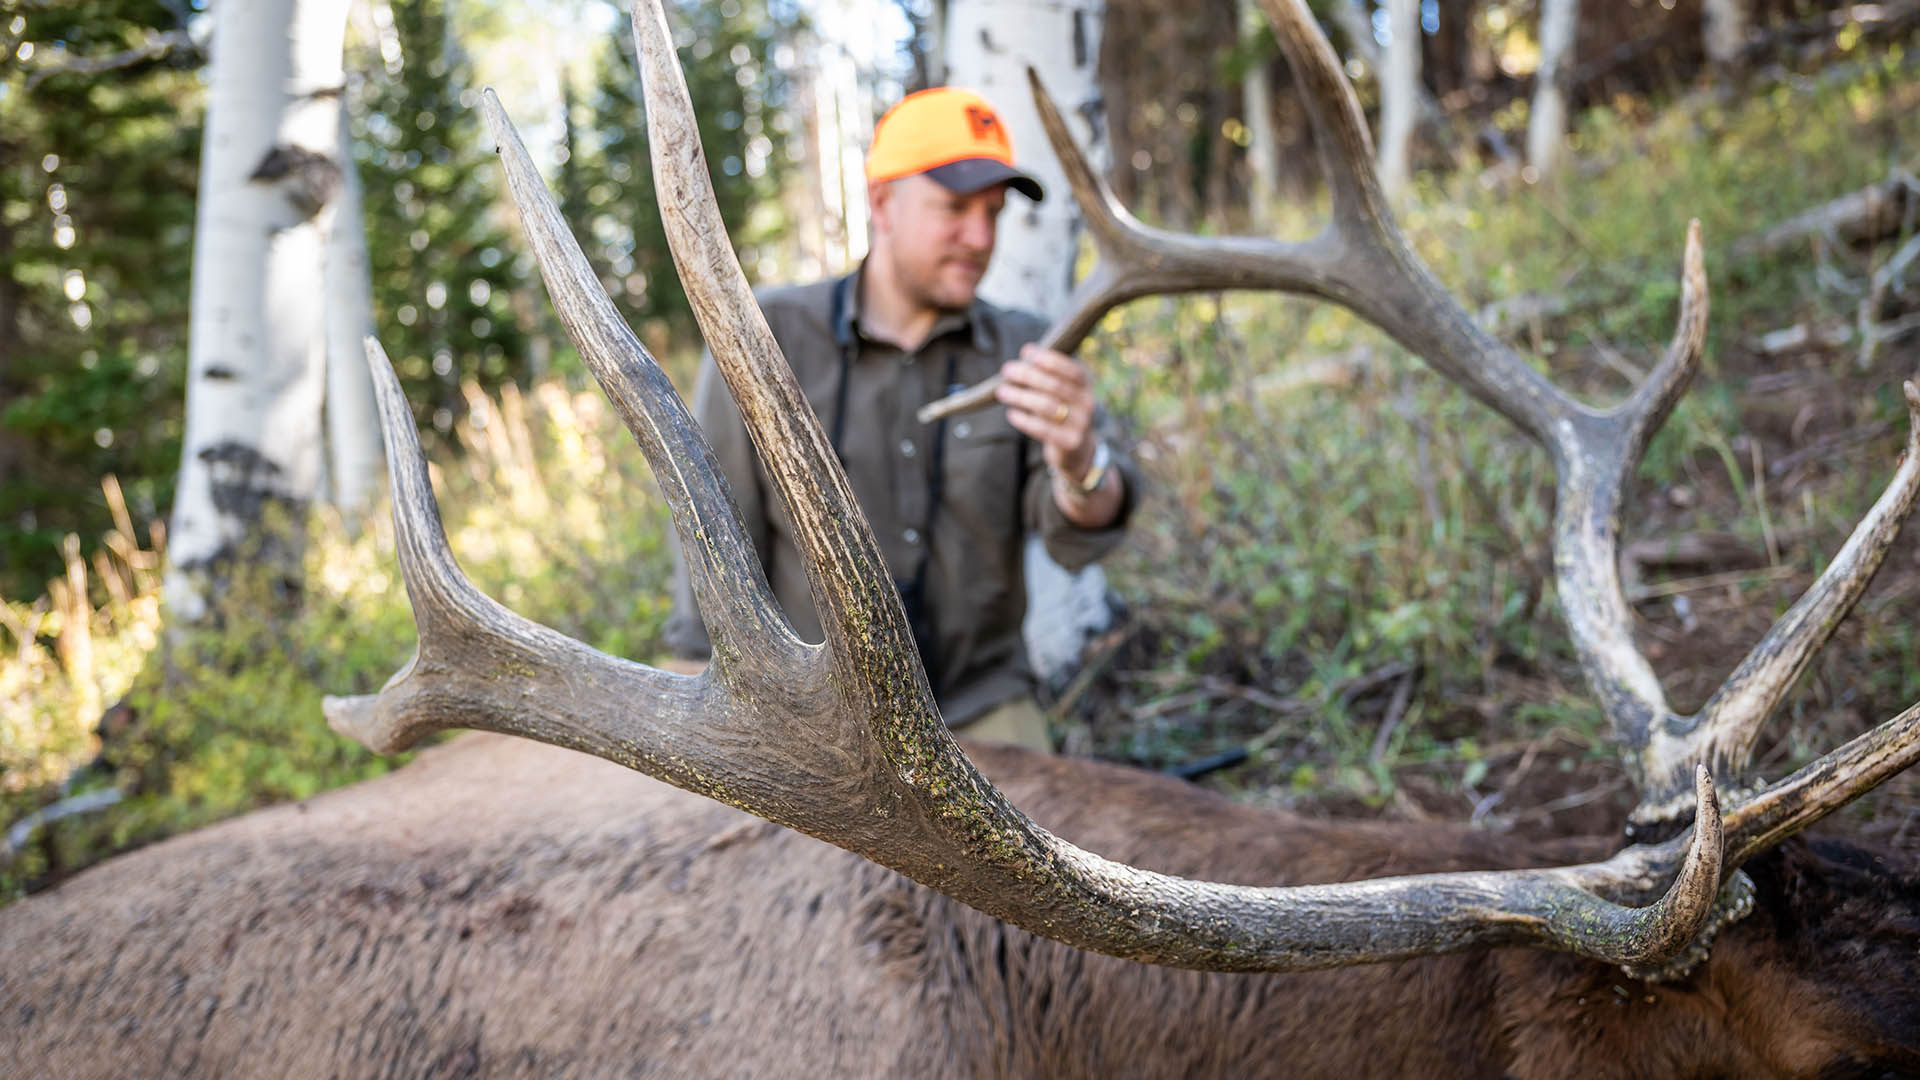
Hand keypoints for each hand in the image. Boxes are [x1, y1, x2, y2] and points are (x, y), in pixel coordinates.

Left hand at [996, 344, 1096, 479]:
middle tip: (1006, 370)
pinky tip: (1011, 413)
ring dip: (1021, 396)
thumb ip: (1047, 375)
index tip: (1026, 352)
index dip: (1049, 359)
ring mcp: (1080, 424)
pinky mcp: (1069, 442)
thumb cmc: (1062, 413)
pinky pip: (1043, 429)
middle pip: (1055, 385)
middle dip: (1028, 375)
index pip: (1071, 369)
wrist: (1078, 450)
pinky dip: (1024, 419)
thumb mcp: (1062, 393)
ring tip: (1002, 392)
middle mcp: (1086, 403)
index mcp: (1085, 386)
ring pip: (1047, 406)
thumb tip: (1026, 352)